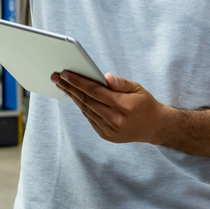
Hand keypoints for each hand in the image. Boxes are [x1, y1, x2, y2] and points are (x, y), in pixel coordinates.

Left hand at [51, 71, 167, 144]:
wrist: (154, 127)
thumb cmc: (145, 104)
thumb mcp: (137, 88)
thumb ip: (120, 83)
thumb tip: (105, 77)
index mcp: (124, 105)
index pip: (95, 91)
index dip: (78, 82)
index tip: (65, 74)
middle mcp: (115, 119)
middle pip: (86, 100)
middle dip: (69, 87)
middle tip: (56, 77)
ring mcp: (109, 129)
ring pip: (86, 110)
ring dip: (72, 97)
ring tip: (62, 85)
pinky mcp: (106, 135)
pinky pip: (90, 118)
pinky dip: (81, 107)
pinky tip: (74, 97)